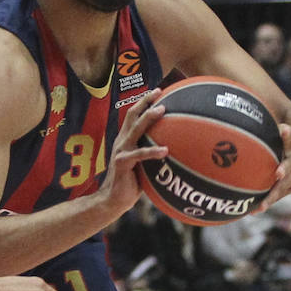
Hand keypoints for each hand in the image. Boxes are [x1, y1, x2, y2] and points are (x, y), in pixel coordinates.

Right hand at [96, 89, 166, 215]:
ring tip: (163, 110)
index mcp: (125, 139)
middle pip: (132, 115)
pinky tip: (166, 150)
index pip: (133, 115)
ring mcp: (121, 151)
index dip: (144, 101)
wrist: (113, 200)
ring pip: (135, 129)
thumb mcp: (143, 165)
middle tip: (160, 92)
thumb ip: (153, 154)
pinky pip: (140, 155)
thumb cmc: (131, 183)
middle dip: (145, 101)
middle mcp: (122, 141)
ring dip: (148, 118)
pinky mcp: (122, 163)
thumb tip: (177, 148)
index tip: (158, 90)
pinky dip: (153, 152)